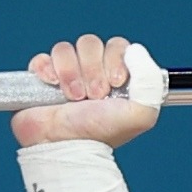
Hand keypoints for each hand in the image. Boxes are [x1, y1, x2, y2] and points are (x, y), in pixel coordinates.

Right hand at [13, 33, 159, 148]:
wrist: (68, 147)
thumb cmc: (102, 135)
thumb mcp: (142, 114)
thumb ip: (150, 81)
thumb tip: (136, 51)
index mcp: (114, 76)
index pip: (116, 46)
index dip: (115, 58)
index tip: (115, 81)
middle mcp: (91, 72)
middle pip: (90, 44)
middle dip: (92, 69)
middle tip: (94, 95)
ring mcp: (65, 74)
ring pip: (65, 49)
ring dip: (70, 72)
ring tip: (73, 98)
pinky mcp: (42, 78)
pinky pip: (42, 58)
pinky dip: (46, 68)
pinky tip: (52, 85)